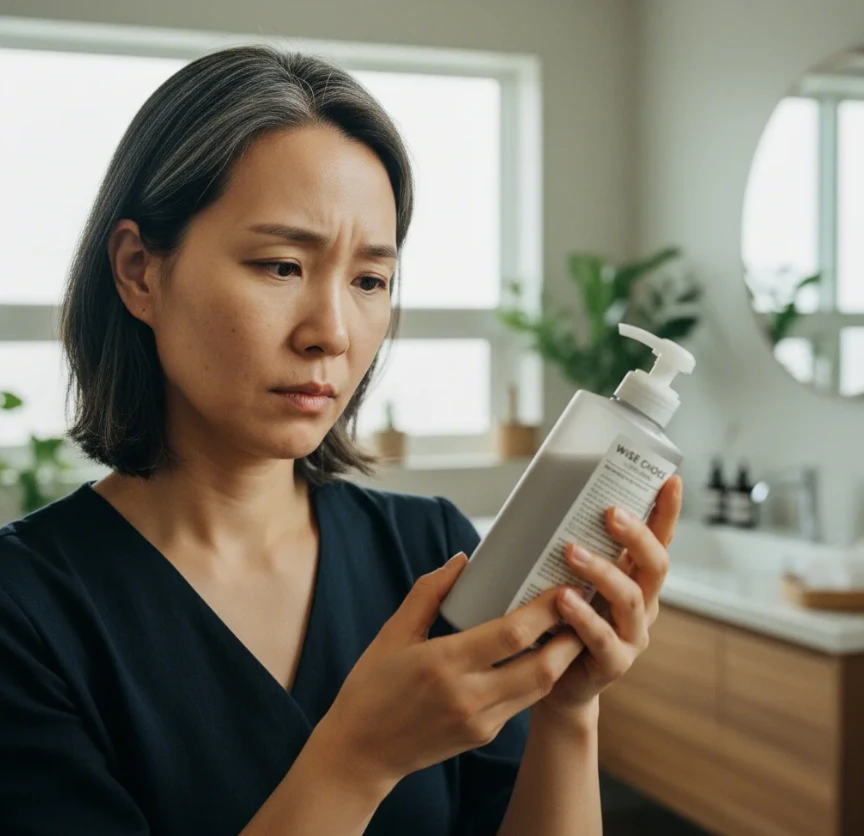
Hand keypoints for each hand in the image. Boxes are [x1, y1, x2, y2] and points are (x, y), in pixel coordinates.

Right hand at [313, 553, 586, 790]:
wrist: (360, 754)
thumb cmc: (371, 687)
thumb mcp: (393, 633)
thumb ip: (429, 593)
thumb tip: (462, 560)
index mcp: (443, 663)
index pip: (511, 634)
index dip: (545, 610)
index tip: (563, 586)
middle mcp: (468, 696)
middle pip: (541, 667)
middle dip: (570, 636)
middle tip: (584, 606)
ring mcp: (479, 720)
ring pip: (538, 688)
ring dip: (561, 658)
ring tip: (573, 626)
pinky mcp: (483, 735)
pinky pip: (522, 702)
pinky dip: (538, 676)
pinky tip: (543, 654)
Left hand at [531, 476, 682, 729]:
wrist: (556, 680)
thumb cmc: (561, 619)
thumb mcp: (572, 578)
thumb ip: (574, 549)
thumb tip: (548, 501)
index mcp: (636, 579)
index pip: (659, 540)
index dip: (667, 512)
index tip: (670, 480)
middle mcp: (643, 604)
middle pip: (655, 566)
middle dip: (637, 536)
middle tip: (610, 512)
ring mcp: (632, 635)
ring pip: (630, 599)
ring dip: (603, 572)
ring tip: (572, 552)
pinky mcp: (613, 663)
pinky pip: (603, 638)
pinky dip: (584, 617)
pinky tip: (564, 600)